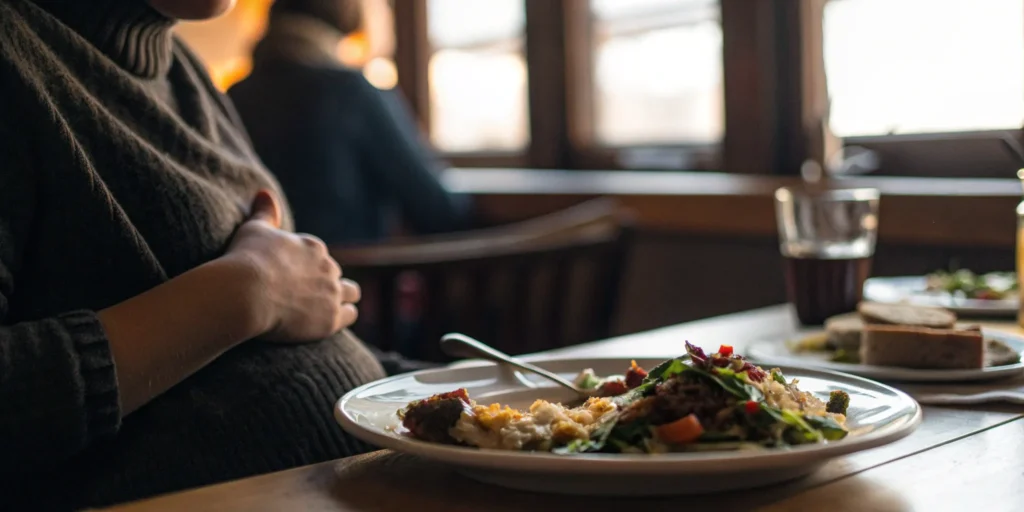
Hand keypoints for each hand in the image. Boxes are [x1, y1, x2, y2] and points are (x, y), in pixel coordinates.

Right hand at [226, 190, 360, 341]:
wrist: (245, 292)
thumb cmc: (246, 259)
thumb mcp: (254, 229)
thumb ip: (265, 213)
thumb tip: (264, 193)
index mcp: (313, 247)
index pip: (320, 256)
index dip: (308, 267)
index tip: (294, 277)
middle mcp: (328, 267)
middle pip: (334, 274)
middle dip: (324, 282)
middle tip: (305, 294)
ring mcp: (332, 293)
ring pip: (351, 293)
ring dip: (343, 298)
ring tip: (327, 306)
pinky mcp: (331, 318)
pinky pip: (351, 314)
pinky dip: (343, 315)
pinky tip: (332, 319)